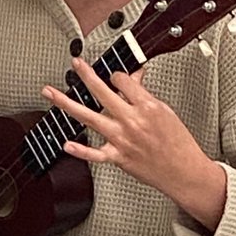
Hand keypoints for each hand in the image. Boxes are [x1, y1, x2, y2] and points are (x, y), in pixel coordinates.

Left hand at [43, 57, 226, 230]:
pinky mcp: (119, 157)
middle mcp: (132, 121)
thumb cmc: (178, 143)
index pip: (123, 80)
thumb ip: (143, 95)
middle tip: (75, 64)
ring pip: (90, 118)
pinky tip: (66, 144)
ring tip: (50, 93)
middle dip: (86, 75)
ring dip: (66, 104)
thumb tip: (133, 79)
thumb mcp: (165, 112)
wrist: (184, 172)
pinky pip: (95, 154)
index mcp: (147, 107)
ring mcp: (123, 140)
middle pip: (103, 92)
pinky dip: (80, 150)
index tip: (115, 76)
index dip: (117, 75)